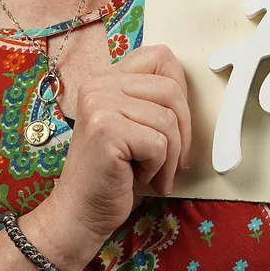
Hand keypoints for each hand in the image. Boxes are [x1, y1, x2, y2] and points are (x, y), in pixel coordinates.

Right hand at [49, 44, 191, 250]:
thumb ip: (151, 99)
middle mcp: (98, 85)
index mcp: (106, 78)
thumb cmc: (115, 173)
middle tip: (174, 161)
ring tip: (154, 173)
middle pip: (171, 90)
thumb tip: (189, 92)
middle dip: (183, 131)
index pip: (160, 57)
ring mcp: (99, 105)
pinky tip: (139, 178)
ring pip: (168, 120)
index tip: (176, 123)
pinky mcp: (105, 130)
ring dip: (171, 156)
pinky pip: (158, 144)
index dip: (179, 88)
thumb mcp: (134, 124)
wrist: (81, 213)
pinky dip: (158, 168)